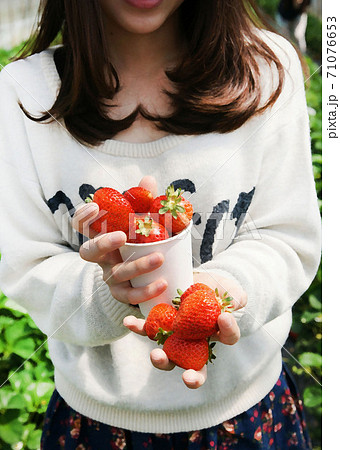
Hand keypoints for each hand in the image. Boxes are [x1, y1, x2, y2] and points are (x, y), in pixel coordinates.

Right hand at [72, 176, 167, 304]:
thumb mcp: (142, 220)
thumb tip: (148, 180)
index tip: (95, 206)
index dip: (83, 217)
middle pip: (89, 252)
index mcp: (102, 236)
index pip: (82, 225)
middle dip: (103, 243)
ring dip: (137, 266)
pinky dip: (146, 290)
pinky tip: (162, 283)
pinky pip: (130, 295)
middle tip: (122, 236)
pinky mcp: (123, 293)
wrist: (148, 273)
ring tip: (159, 257)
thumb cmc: (141, 240)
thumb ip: (143, 201)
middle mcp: (102, 257)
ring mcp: (110, 276)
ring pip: (116, 274)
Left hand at [124, 272, 246, 388]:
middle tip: (188, 376)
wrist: (192, 279)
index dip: (229, 331)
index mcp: (217, 333)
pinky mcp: (158, 325)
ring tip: (155, 355)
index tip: (224, 317)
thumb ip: (235, 295)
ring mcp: (175, 337)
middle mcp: (196, 343)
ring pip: (168, 356)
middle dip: (192, 376)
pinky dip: (137, 327)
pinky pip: (147, 329)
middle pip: (195, 366)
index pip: (228, 337)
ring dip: (161, 359)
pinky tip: (128, 321)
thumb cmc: (215, 287)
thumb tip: (236, 302)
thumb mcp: (229, 287)